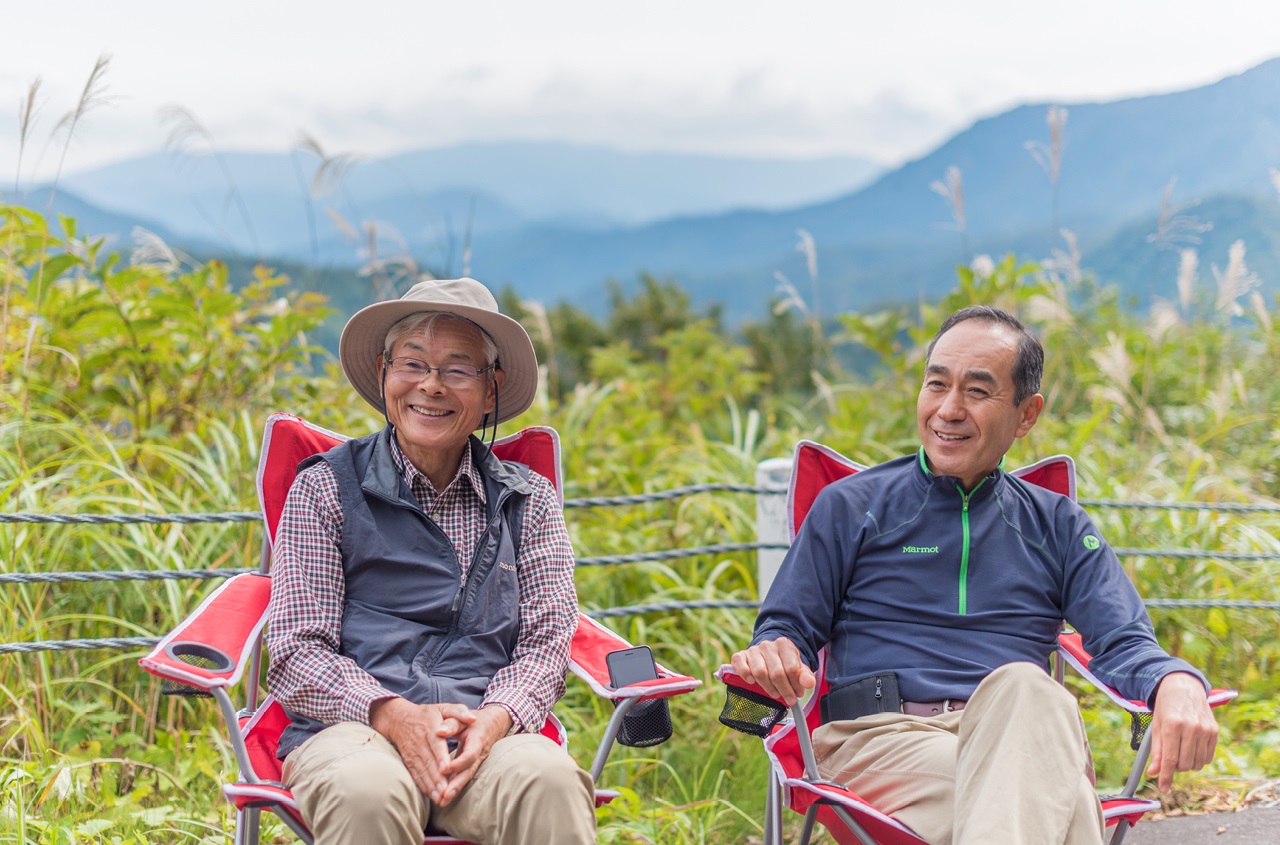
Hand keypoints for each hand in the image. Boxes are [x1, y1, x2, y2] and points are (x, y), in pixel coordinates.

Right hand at [371, 697, 476, 803]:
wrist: (399, 719)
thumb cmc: (426, 714)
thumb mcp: (443, 707)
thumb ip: (459, 711)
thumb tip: (473, 718)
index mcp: (430, 727)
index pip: (436, 744)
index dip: (440, 756)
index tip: (446, 768)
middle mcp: (420, 742)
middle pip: (428, 762)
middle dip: (437, 777)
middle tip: (445, 790)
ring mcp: (413, 753)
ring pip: (421, 771)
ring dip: (430, 785)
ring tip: (439, 797)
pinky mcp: (409, 762)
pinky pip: (415, 775)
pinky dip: (422, 786)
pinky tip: (431, 796)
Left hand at [436, 705, 512, 805]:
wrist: (491, 723)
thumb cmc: (473, 720)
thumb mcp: (463, 717)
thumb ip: (452, 723)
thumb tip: (439, 731)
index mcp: (477, 740)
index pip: (470, 754)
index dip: (459, 762)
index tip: (444, 769)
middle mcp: (479, 754)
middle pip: (469, 771)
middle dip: (457, 785)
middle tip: (445, 796)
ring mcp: (477, 762)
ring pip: (466, 777)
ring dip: (455, 790)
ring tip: (442, 802)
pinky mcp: (471, 766)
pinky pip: (464, 777)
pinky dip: (454, 787)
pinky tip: (444, 798)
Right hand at [730, 636, 814, 705]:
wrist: (770, 653)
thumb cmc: (785, 663)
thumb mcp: (798, 667)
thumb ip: (805, 675)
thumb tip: (809, 683)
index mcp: (784, 645)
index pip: (791, 668)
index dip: (796, 685)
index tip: (798, 694)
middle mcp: (768, 645)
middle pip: (777, 673)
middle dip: (784, 690)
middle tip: (789, 699)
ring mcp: (753, 650)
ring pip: (760, 672)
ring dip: (768, 687)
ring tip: (775, 693)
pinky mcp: (741, 655)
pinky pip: (739, 664)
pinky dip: (745, 674)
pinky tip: (752, 682)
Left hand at [1147, 672, 1218, 791]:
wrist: (1184, 687)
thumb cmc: (1165, 708)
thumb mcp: (1156, 726)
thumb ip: (1156, 751)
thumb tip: (1154, 772)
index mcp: (1172, 725)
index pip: (1169, 759)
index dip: (1166, 776)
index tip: (1163, 788)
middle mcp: (1190, 728)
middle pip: (1184, 764)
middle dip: (1175, 767)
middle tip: (1169, 758)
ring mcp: (1204, 730)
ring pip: (1196, 764)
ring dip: (1187, 764)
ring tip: (1179, 750)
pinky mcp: (1214, 732)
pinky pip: (1207, 758)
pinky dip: (1198, 759)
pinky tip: (1191, 748)